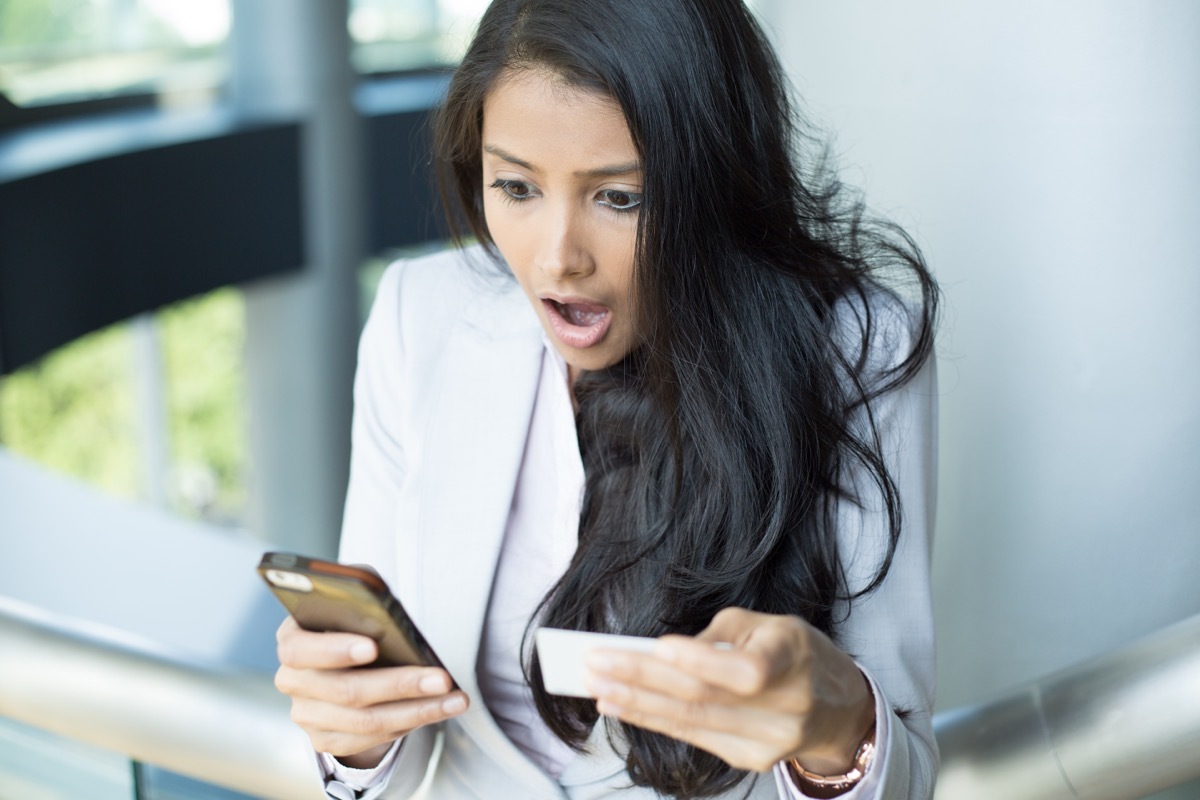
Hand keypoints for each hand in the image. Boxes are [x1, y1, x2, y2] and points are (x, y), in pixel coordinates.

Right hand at [274, 616, 468, 767]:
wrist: (344, 656)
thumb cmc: (354, 618)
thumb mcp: (355, 598)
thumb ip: (363, 597)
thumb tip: (386, 608)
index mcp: (292, 639)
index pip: (300, 649)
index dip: (335, 649)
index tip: (373, 646)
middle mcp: (293, 681)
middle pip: (346, 691)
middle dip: (400, 684)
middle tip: (441, 678)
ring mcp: (306, 715)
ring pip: (366, 721)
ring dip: (418, 710)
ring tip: (455, 698)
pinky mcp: (326, 739)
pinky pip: (373, 738)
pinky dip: (410, 723)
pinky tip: (439, 709)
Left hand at [583, 608, 874, 774]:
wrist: (838, 708)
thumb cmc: (795, 653)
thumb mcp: (768, 624)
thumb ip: (718, 636)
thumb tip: (663, 653)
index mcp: (793, 660)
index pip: (745, 670)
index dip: (700, 660)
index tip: (656, 648)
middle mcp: (784, 707)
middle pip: (704, 697)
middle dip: (643, 680)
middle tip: (598, 664)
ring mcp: (767, 741)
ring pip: (691, 722)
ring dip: (637, 704)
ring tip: (598, 688)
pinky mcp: (751, 759)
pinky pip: (694, 737)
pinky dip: (654, 720)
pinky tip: (623, 707)